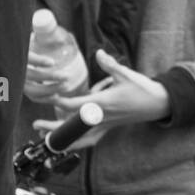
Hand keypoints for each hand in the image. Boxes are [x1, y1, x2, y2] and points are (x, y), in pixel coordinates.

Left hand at [32, 50, 168, 151]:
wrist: (157, 103)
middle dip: (53, 127)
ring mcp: (105, 125)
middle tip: (36, 125)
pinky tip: (69, 142)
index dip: (61, 102)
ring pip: (79, 138)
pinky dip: (78, 142)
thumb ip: (110, 65)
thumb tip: (99, 53)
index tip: (50, 97)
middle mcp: (102, 117)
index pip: (76, 106)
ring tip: (46, 136)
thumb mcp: (126, 74)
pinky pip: (90, 139)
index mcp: (103, 103)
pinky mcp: (109, 128)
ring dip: (63, 138)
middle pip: (72, 126)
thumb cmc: (142, 89)